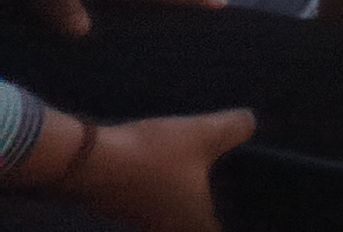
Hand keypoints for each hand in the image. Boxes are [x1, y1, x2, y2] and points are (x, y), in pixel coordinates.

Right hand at [53, 106, 252, 231]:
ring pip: (168, 216)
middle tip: (220, 188)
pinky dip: (156, 191)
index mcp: (192, 220)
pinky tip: (159, 168)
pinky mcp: (118, 208)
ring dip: (179, 200)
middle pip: (192, 225)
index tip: (239, 210)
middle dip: (206, 209)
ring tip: (194, 175)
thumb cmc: (154, 153)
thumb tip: (250, 124)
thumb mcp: (204, 132)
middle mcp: (166, 228)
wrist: (88, 162)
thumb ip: (235, 129)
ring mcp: (138, 221)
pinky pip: (147, 203)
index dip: (230, 223)